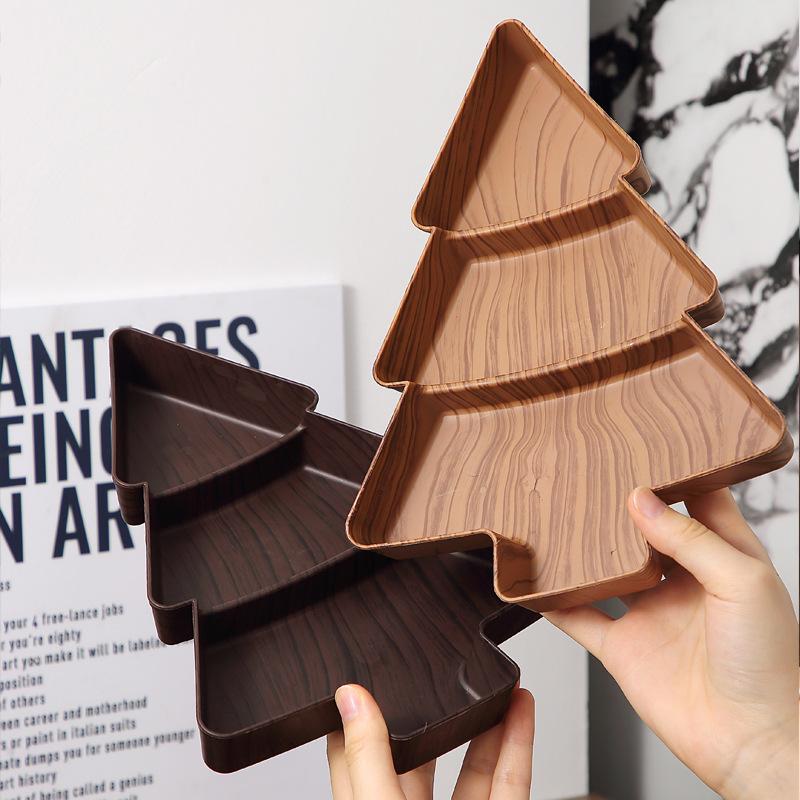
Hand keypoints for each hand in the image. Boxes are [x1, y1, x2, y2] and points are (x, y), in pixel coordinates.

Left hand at [327, 684, 533, 798]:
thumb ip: (369, 758)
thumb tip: (349, 698)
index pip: (354, 755)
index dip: (358, 713)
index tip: (367, 672)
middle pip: (422, 757)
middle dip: (437, 713)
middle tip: (445, 672)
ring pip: (473, 768)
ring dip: (488, 722)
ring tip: (497, 683)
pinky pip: (509, 782)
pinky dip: (518, 745)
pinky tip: (521, 711)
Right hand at [545, 487, 797, 799]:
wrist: (751, 743)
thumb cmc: (770, 667)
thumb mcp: (742, 583)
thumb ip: (690, 538)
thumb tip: (642, 499)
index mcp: (723, 558)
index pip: (697, 500)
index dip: (675, 471)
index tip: (646, 444)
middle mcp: (683, 582)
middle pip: (643, 530)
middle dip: (620, 503)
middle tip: (591, 473)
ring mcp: (650, 613)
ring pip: (606, 569)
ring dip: (584, 548)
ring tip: (558, 515)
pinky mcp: (623, 647)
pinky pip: (579, 618)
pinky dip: (555, 602)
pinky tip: (536, 583)